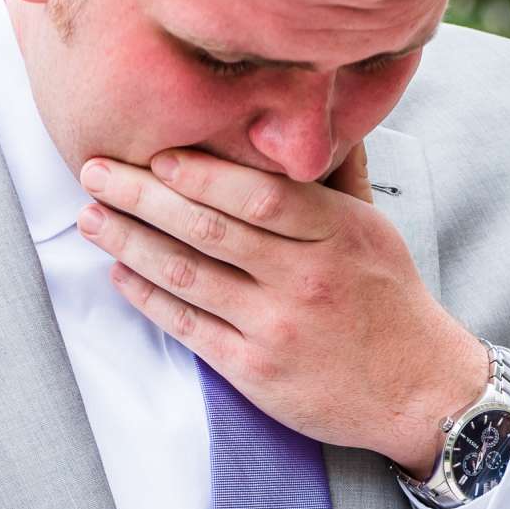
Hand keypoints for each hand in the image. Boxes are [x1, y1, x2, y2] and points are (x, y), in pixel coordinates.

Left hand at [76, 140, 486, 475]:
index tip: (156, 154)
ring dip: (130, 243)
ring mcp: (277, 326)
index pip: (260, 193)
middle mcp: (306, 277)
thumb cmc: (389, 301)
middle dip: (142, 196)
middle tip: (95, 172)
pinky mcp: (256, 370)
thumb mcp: (374, 229)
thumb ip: (334, 177)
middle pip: (210, 228)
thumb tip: (309, 117)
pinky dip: (148, 297)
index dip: (202, 171)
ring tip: (90, 217)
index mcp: (338, 231)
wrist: (419, 391)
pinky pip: (189, 326)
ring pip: (189, 275)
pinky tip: (120, 272)